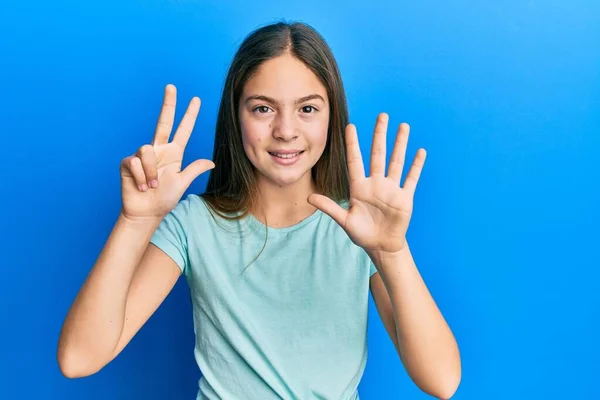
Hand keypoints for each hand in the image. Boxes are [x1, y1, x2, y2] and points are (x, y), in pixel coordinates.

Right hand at [119, 84, 214, 220]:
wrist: (145, 213)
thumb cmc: (164, 200)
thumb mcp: (182, 183)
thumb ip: (194, 170)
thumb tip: (211, 162)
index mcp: (173, 154)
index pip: (182, 130)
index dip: (189, 115)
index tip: (196, 100)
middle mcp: (159, 150)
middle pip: (163, 122)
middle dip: (168, 104)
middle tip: (171, 86)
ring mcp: (142, 155)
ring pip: (147, 151)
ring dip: (151, 173)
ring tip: (150, 186)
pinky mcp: (128, 162)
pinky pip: (136, 162)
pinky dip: (141, 177)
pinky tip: (140, 186)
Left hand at [308, 113, 425, 252]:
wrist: (381, 246)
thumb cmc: (362, 234)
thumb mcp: (344, 220)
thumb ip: (329, 207)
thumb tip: (309, 197)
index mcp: (359, 187)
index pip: (355, 160)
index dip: (353, 144)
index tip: (350, 126)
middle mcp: (376, 183)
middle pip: (378, 154)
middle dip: (380, 134)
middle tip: (382, 115)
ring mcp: (391, 189)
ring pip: (396, 161)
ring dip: (400, 144)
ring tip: (403, 126)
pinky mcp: (404, 197)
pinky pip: (411, 178)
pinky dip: (416, 166)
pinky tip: (420, 151)